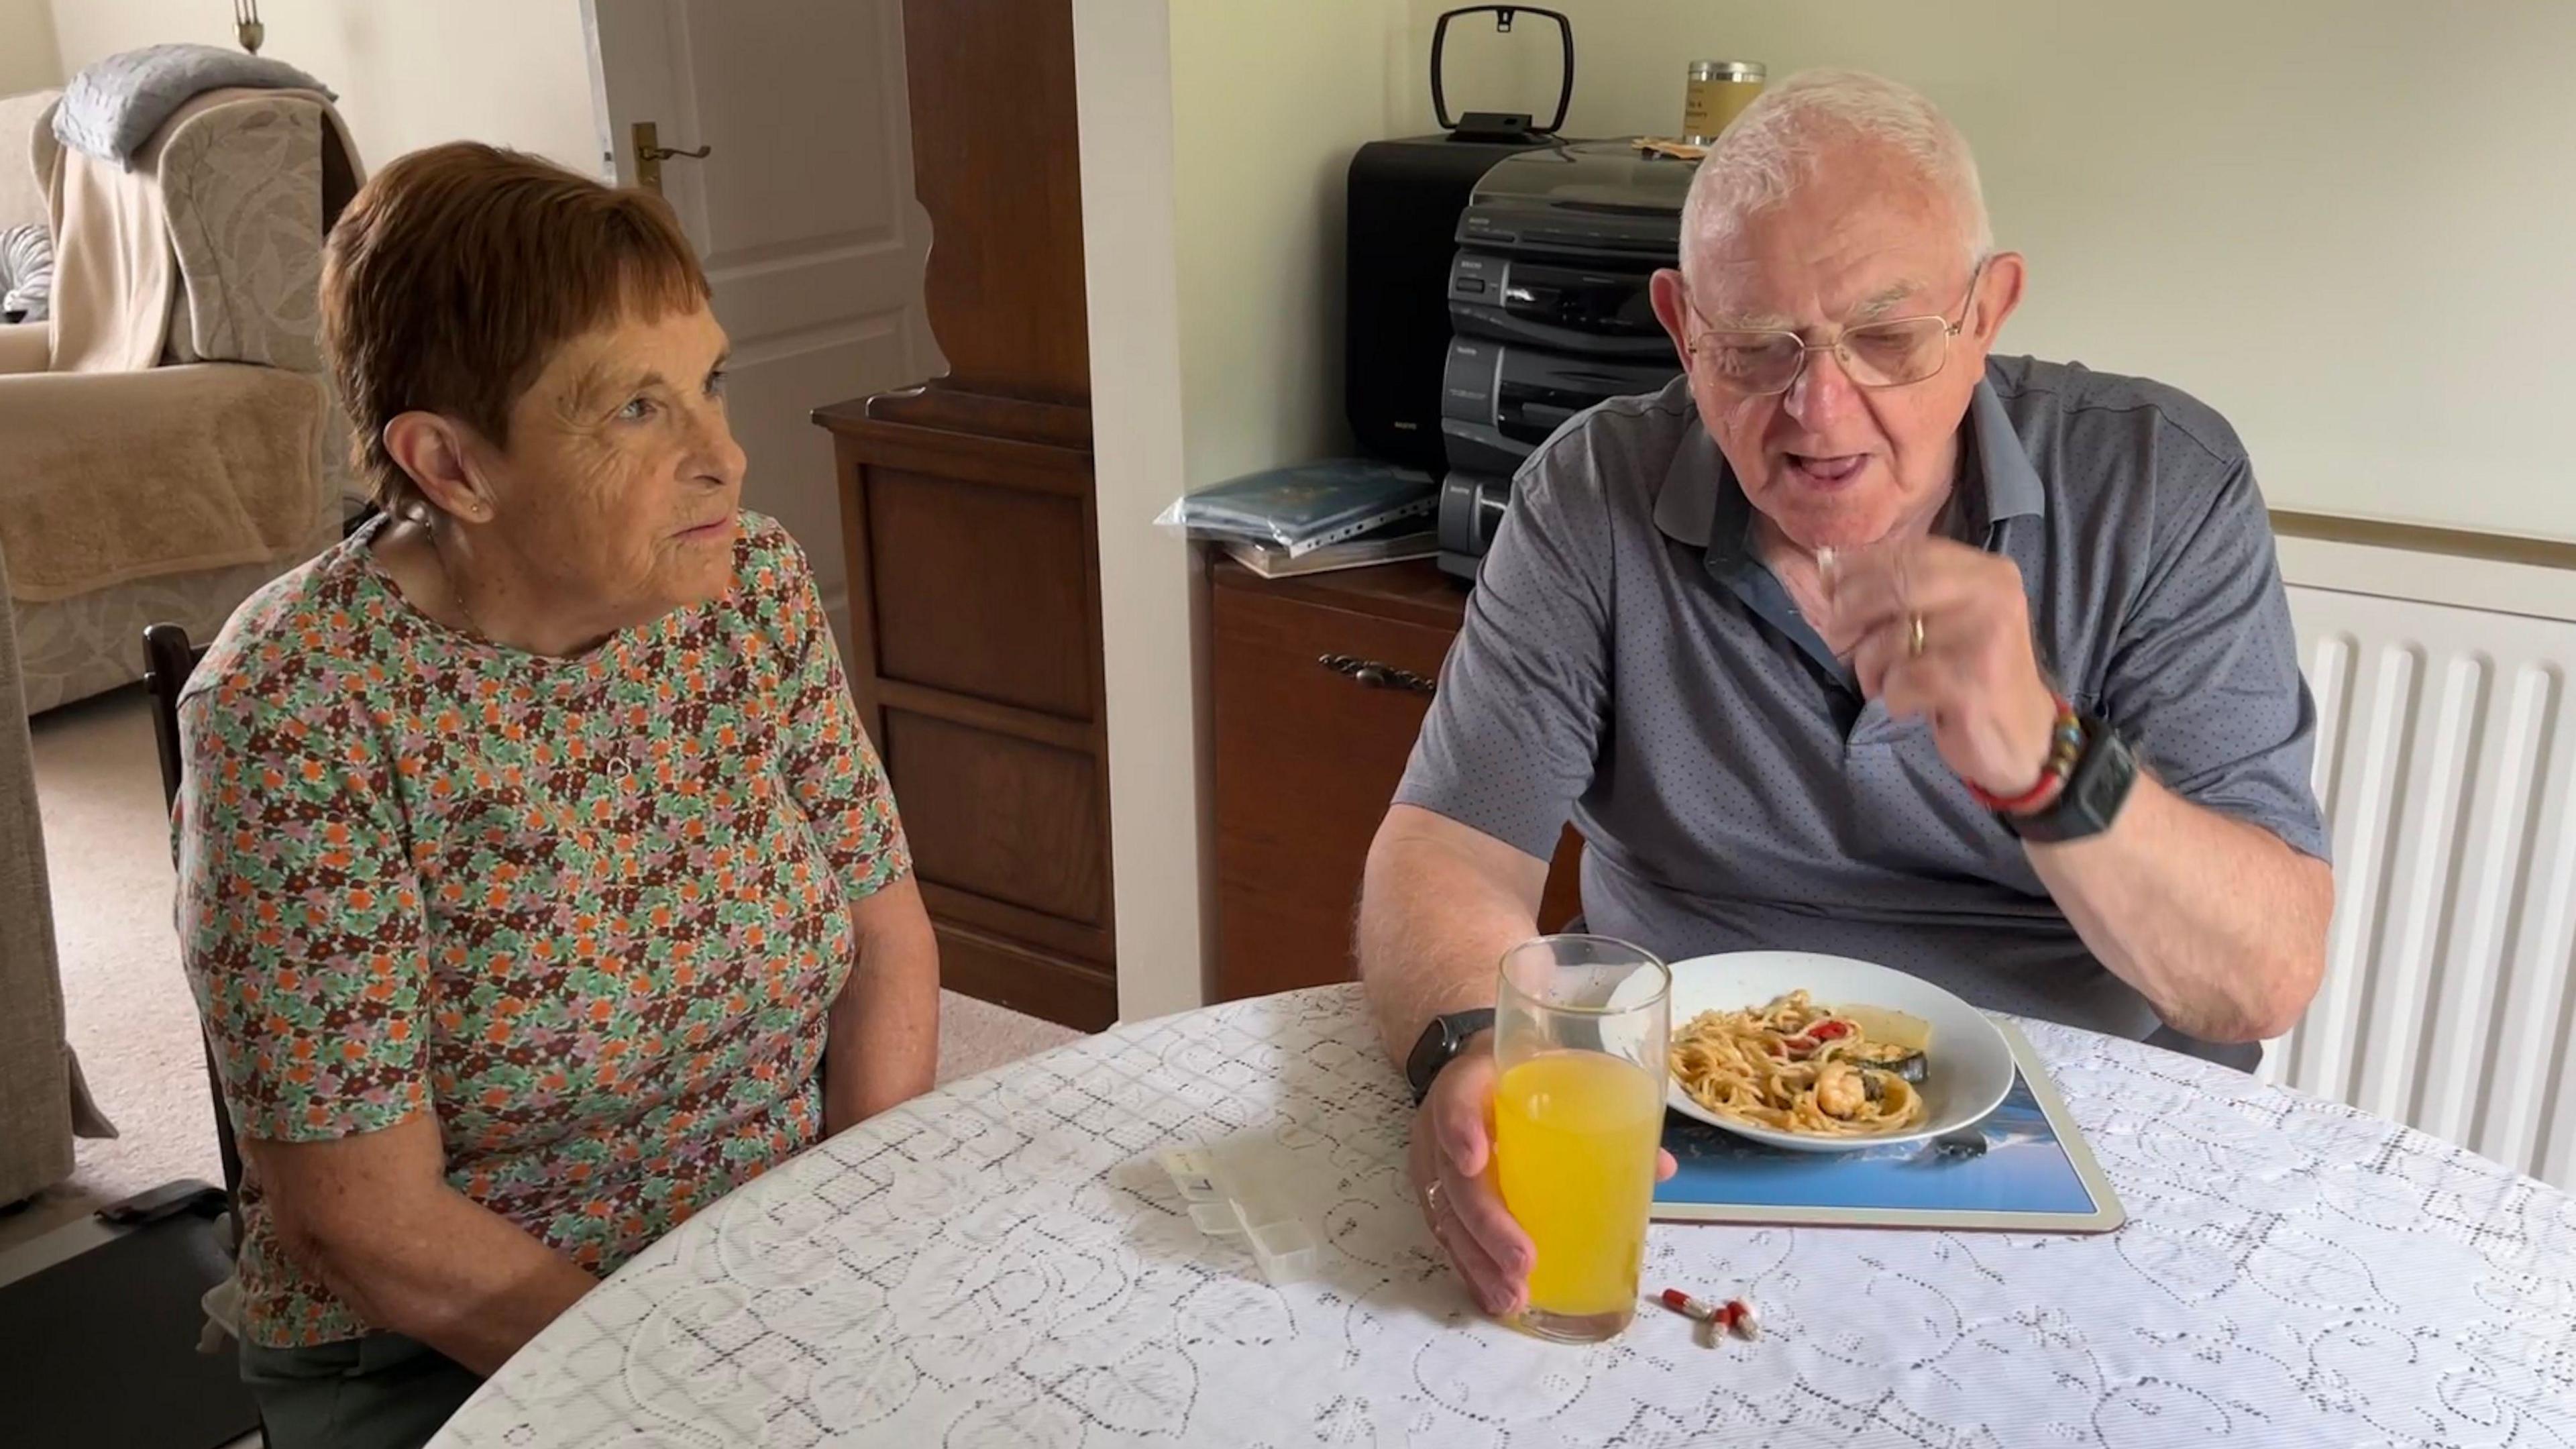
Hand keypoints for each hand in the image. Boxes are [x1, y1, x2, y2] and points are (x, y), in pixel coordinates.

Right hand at [1409, 1037, 1676, 1316]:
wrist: (1473, 1076)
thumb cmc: (1522, 1078)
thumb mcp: (1554, 1073)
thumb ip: (1604, 1111)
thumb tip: (1660, 1167)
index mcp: (1472, 1084)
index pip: (1455, 1100)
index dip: (1460, 1129)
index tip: (1477, 1161)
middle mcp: (1442, 1128)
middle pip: (1453, 1179)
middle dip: (1487, 1225)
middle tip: (1524, 1262)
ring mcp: (1435, 1167)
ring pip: (1447, 1217)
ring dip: (1479, 1262)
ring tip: (1513, 1298)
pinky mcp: (1436, 1198)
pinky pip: (1448, 1236)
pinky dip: (1472, 1269)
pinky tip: (1495, 1298)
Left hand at [1821, 537, 2060, 797]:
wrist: (2024, 740)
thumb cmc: (1972, 674)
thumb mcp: (1945, 621)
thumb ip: (1901, 592)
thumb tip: (1828, 571)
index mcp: (1986, 572)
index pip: (1907, 553)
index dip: (1858, 571)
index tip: (1831, 592)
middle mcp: (1992, 596)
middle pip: (1895, 585)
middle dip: (1852, 613)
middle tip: (1840, 640)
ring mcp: (1986, 639)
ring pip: (1892, 637)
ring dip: (1871, 667)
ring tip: (1885, 683)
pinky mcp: (1973, 684)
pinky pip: (1902, 681)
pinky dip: (1893, 698)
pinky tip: (1911, 705)